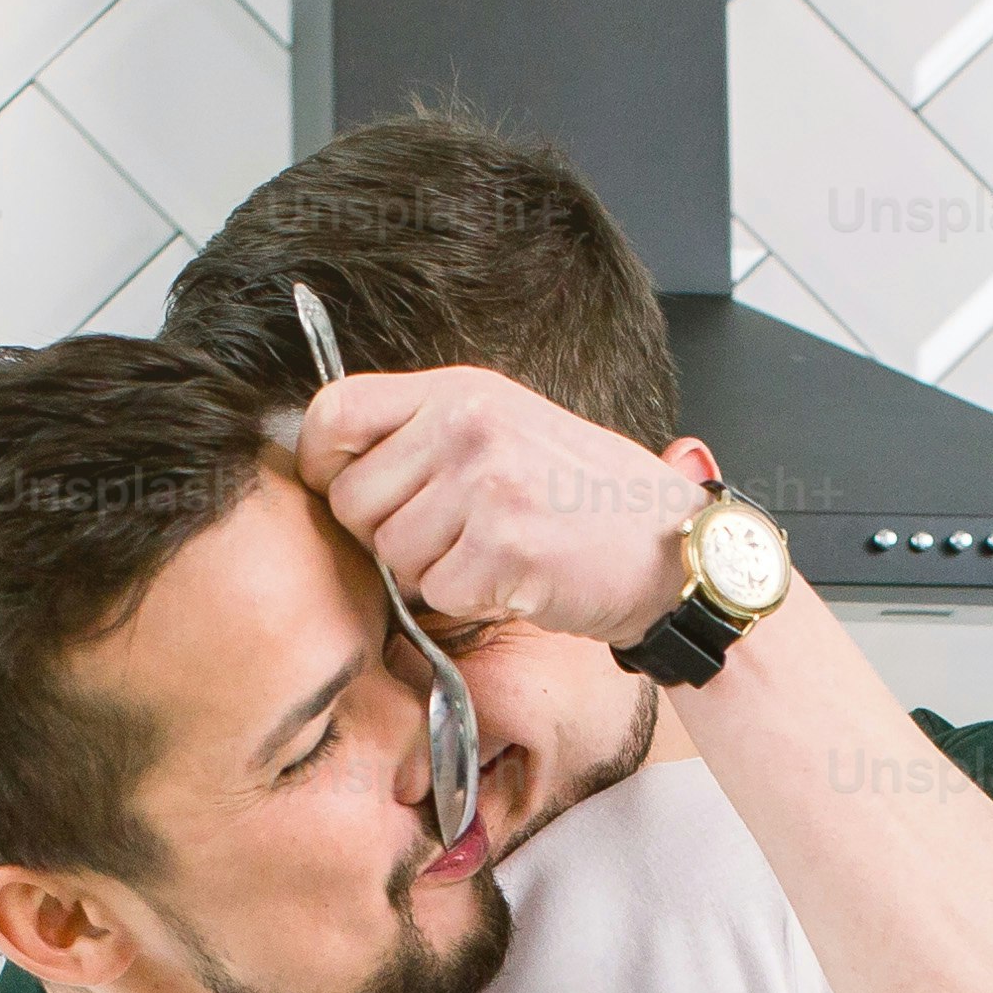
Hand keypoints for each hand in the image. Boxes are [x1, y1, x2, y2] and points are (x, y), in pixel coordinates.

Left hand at [294, 368, 704, 646]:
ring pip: (390, 553)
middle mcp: (468, 425)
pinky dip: (467, 601)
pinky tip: (512, 579)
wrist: (671, 547)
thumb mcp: (507, 430)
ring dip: (430, 573)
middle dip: (385, 534)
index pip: (335, 412)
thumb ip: (427, 435)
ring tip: (490, 555)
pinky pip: (435, 592)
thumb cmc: (585, 500)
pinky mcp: (504, 546)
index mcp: (461, 391)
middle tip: (449, 538)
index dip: (321, 464)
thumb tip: (332, 467)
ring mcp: (486, 484)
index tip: (343, 490)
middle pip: (351, 498)